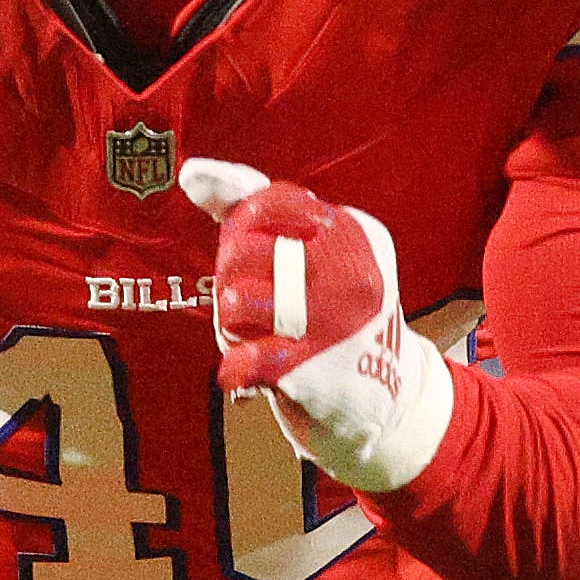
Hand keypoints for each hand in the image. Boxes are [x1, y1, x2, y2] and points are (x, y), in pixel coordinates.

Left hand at [180, 156, 455, 495]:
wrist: (388, 406)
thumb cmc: (331, 315)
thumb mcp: (313, 252)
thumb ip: (252, 206)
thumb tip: (191, 172)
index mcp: (355, 233)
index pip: (265, 202)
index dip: (241, 229)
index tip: (256, 255)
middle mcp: (351, 270)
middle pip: (240, 252)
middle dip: (229, 280)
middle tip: (254, 306)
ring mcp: (332, 321)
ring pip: (233, 303)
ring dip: (230, 327)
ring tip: (255, 338)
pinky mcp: (311, 372)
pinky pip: (238, 360)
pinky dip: (234, 373)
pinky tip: (250, 377)